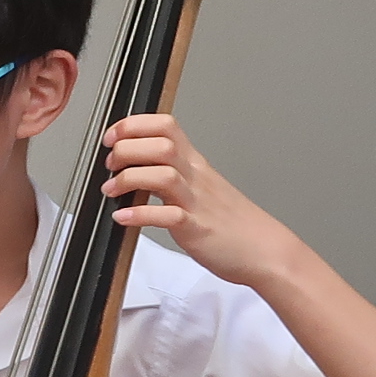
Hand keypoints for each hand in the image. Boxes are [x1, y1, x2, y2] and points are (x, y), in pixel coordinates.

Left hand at [100, 115, 301, 288]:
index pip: (165, 126)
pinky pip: (167, 216)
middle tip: (110, 165)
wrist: (265, 250)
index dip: (133, 125)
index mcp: (195, 163)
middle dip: (126, 149)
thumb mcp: (201, 186)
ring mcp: (197, 202)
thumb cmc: (231, 222)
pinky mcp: (197, 229)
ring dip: (128, 179)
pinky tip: (123, 218)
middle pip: (160, 145)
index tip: (112, 136)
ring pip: (162, 174)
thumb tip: (136, 168)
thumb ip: (172, 173)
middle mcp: (196, 177)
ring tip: (111, 191)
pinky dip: (140, 215)